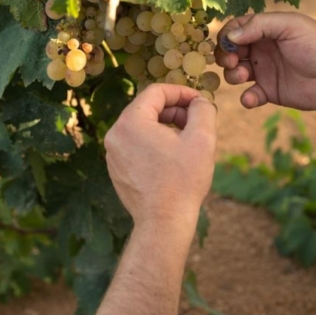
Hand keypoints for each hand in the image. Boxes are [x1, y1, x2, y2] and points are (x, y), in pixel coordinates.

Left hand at [104, 84, 216, 235]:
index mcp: (131, 122)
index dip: (181, 92)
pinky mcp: (117, 169)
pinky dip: (155, 144)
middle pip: (147, 108)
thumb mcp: (201, 138)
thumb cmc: (182, 181)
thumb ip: (202, 110)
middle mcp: (116, 135)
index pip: (156, 92)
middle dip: (175, 111)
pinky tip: (174, 158)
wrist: (164, 222)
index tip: (199, 102)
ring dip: (165, 127)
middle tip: (196, 121)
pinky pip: (136, 145)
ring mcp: (113, 154)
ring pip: (142, 128)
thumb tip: (200, 102)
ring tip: (187, 140)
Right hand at [215, 11, 315, 112]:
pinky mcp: (269, 92)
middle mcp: (261, 50)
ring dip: (232, 75)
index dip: (226, 36)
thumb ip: (258, 26)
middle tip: (233, 62)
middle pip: (229, 51)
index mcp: (265, 30)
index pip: (235, 29)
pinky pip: (249, 96)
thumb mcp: (290, 26)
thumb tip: (230, 37)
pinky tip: (253, 98)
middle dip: (225, 56)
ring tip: (244, 77)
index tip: (228, 45)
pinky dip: (246, 98)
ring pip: (234, 73)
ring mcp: (264, 71)